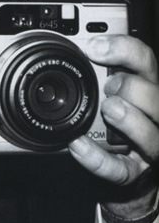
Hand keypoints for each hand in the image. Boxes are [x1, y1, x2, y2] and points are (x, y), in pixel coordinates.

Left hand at [69, 35, 158, 220]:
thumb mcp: (113, 90)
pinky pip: (120, 170)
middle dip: (132, 87)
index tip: (94, 47)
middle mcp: (154, 117)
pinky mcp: (133, 174)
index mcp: (147, 88)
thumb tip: (72, 49)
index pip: (146, 61)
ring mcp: (148, 148)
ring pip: (153, 137)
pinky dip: (98, 159)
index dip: (123, 49)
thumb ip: (99, 70)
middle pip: (156, 97)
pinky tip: (78, 145)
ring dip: (130, 120)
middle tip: (109, 85)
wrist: (124, 172)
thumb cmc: (117, 122)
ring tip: (109, 110)